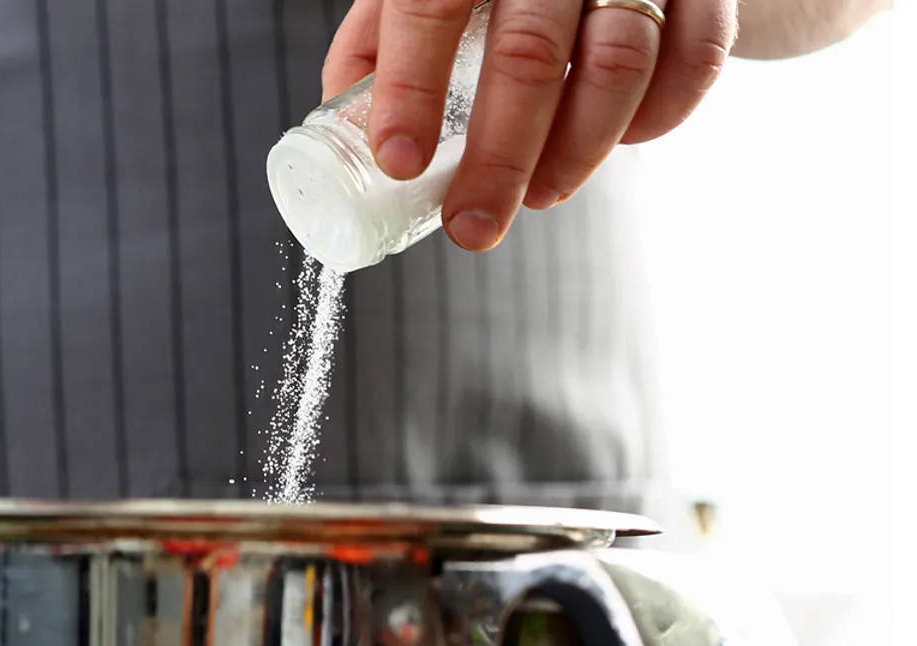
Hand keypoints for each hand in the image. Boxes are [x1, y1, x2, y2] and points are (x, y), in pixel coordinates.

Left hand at [322, 0, 735, 250]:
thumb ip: (384, 43)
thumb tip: (346, 130)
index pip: (429, 4)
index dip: (410, 87)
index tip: (400, 163)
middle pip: (528, 54)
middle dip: (497, 159)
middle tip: (471, 226)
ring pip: (617, 62)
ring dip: (577, 152)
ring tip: (539, 196)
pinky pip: (696, 58)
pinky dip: (658, 118)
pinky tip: (622, 144)